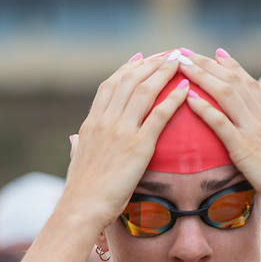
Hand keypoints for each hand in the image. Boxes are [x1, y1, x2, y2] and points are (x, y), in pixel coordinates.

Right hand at [65, 53, 187, 231]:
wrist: (82, 206)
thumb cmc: (80, 190)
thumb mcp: (76, 160)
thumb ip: (78, 146)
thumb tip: (75, 140)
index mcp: (91, 123)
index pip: (110, 86)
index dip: (126, 69)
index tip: (140, 58)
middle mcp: (105, 121)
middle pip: (129, 81)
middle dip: (150, 64)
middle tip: (167, 54)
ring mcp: (121, 131)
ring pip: (144, 91)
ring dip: (163, 72)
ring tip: (179, 61)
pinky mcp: (138, 146)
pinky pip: (159, 115)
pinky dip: (173, 98)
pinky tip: (185, 88)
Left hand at [174, 49, 260, 213]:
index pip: (248, 82)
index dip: (231, 66)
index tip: (216, 53)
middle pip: (232, 81)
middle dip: (206, 64)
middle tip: (185, 52)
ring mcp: (254, 130)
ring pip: (225, 93)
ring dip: (201, 76)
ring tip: (180, 65)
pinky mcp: (245, 148)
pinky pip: (221, 123)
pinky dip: (204, 108)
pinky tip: (188, 98)